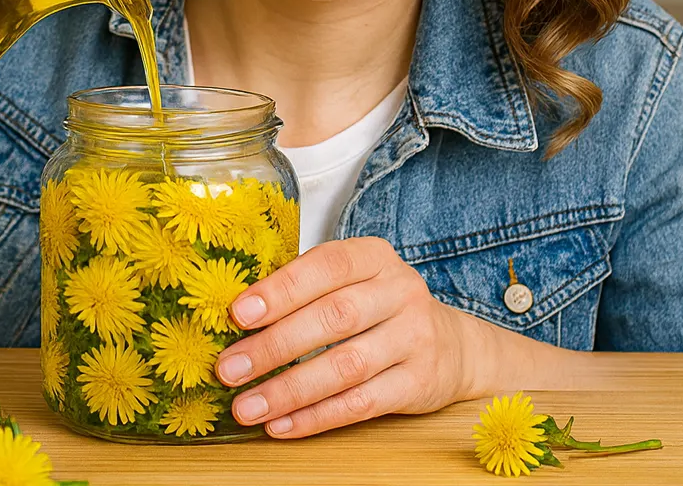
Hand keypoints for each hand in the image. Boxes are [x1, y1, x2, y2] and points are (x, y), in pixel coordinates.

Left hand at [213, 236, 480, 438]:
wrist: (453, 345)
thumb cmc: (379, 307)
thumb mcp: (354, 281)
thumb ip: (306, 290)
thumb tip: (237, 317)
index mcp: (375, 257)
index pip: (326, 266)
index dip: (281, 289)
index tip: (238, 314)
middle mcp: (400, 292)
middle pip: (333, 319)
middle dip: (274, 347)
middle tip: (229, 369)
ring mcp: (415, 338)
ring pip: (345, 367)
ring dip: (289, 390)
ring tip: (246, 406)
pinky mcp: (420, 384)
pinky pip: (361, 403)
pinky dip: (316, 417)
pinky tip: (282, 425)